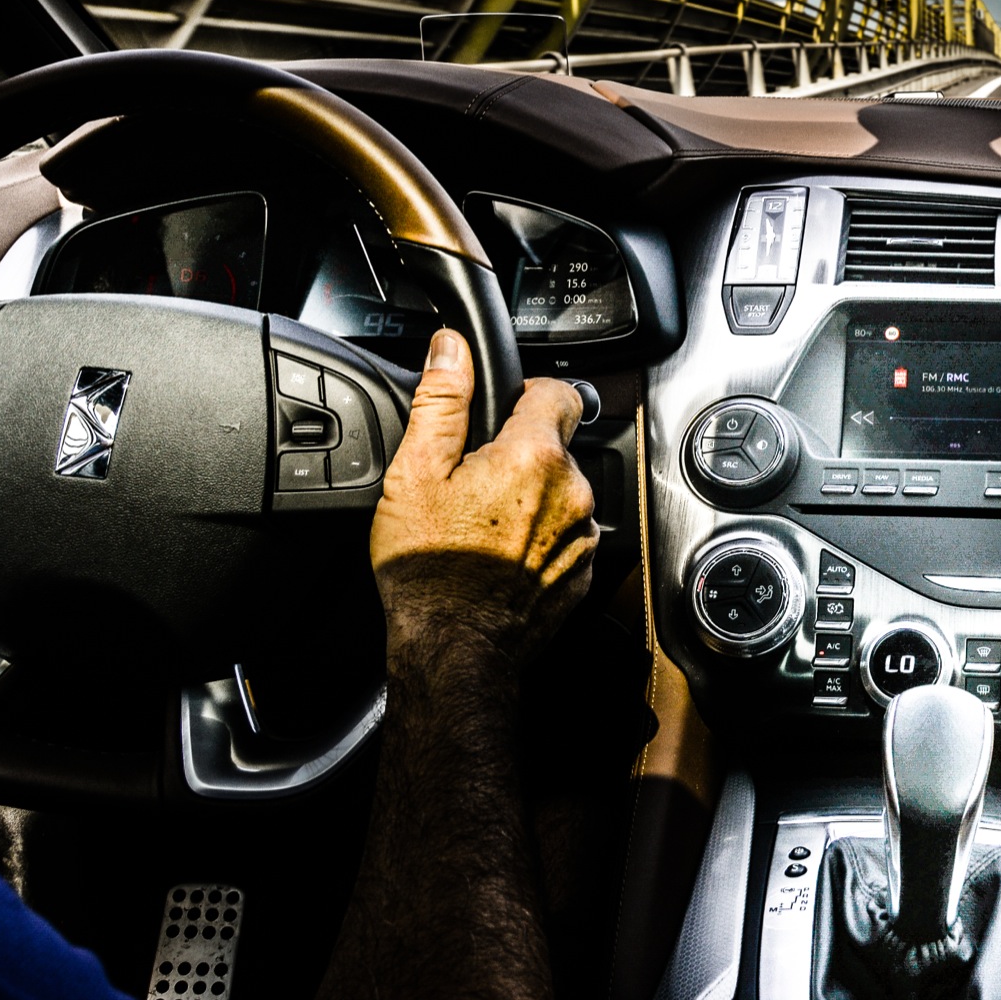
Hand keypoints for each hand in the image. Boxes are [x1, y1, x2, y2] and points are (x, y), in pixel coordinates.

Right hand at [370, 328, 597, 667]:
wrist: (452, 650)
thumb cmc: (430, 570)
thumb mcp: (416, 472)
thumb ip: (443, 401)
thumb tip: (453, 349)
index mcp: (534, 456)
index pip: (558, 391)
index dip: (527, 393)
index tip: (503, 411)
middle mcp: (573, 492)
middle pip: (557, 446)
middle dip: (521, 453)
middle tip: (474, 482)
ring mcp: (583, 536)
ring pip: (562, 492)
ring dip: (533, 498)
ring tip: (484, 525)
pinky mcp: (584, 572)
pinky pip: (566, 535)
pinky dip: (540, 538)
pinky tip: (500, 555)